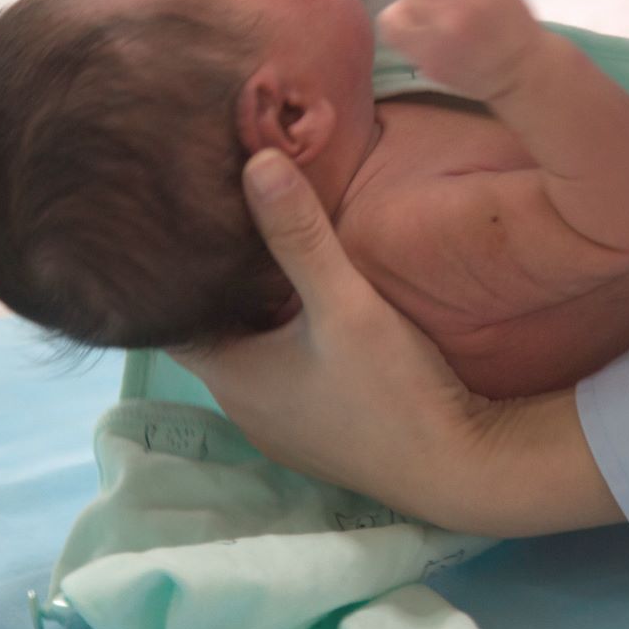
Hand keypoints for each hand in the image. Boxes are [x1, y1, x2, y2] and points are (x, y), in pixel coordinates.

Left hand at [181, 150, 489, 520]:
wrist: (457, 469)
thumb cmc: (391, 391)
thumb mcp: (346, 303)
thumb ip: (300, 234)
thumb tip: (255, 159)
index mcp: (230, 376)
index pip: (171, 316)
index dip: (171, 271)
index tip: (183, 222)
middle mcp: (242, 406)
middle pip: (213, 330)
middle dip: (217, 282)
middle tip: (224, 219)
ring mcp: (279, 425)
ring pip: (249, 352)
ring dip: (254, 311)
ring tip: (263, 250)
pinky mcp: (314, 431)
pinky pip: (280, 373)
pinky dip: (282, 338)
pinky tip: (308, 307)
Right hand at [378, 0, 542, 101]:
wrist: (524, 67)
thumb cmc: (477, 74)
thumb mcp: (434, 70)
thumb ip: (411, 42)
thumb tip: (400, 14)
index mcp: (429, 47)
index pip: (391, 16)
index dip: (402, 17)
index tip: (417, 22)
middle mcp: (447, 18)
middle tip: (438, 5)